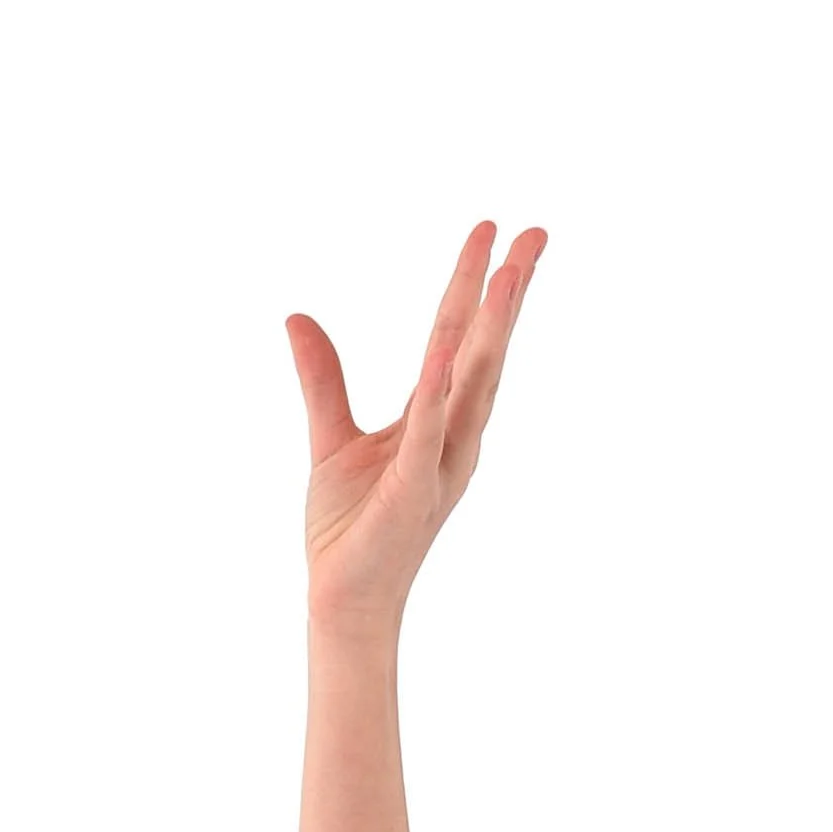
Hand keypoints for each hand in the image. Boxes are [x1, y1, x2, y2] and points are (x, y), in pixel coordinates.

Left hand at [286, 218, 544, 633]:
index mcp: (436, 421)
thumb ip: (322, 378)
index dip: (474, 284)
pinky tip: (442, 352)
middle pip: (483, 352)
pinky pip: (426, 434)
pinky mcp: (412, 493)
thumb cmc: (346, 530)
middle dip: (508, 292)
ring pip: (471, 385)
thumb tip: (297, 316)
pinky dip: (434, 393)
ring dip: (489, 329)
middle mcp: (451, 438)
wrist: (342, 601)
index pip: (458, 339)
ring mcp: (438, 466)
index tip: (495, 230)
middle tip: (535, 232)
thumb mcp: (332, 438)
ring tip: (507, 273)